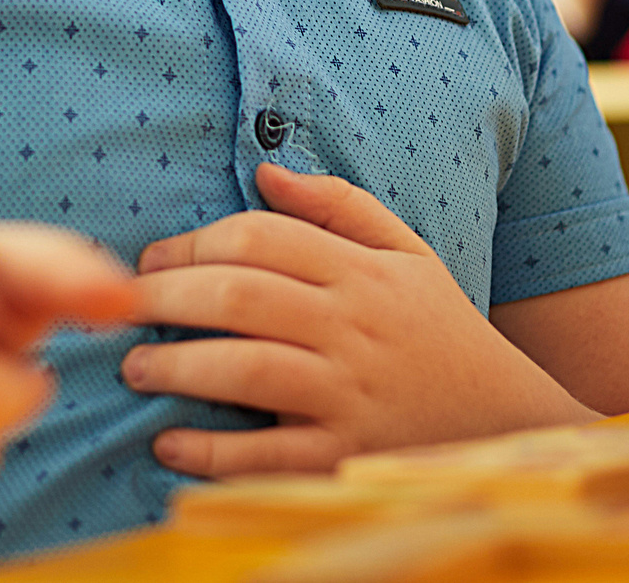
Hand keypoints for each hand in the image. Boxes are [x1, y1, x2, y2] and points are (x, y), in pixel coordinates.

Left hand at [121, 165, 589, 477]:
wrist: (508, 422)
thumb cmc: (440, 330)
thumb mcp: (408, 253)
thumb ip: (339, 206)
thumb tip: (265, 171)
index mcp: (362, 273)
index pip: (261, 239)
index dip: (194, 243)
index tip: (152, 258)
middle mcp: (353, 328)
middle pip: (241, 297)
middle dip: (167, 297)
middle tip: (120, 306)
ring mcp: (349, 395)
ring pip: (246, 369)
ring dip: (178, 366)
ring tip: (136, 367)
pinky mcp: (344, 458)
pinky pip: (267, 455)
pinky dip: (212, 450)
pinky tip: (169, 442)